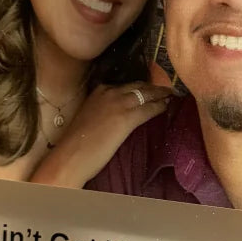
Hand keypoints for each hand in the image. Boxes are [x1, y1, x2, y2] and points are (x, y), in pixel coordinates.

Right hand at [29, 82, 171, 187]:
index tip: (150, 88)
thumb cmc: (77, 143)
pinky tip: (166, 107)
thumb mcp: (90, 117)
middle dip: (153, 87)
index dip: (140, 86)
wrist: (71, 156)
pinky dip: (160, 107)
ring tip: (170, 95)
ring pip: (146, 94)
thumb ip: (104, 111)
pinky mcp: (127, 118)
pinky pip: (149, 109)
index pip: (126, 85)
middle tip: (166, 89)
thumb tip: (116, 115)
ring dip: (160, 94)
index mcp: (99, 91)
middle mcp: (110, 92)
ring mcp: (119, 104)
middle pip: (138, 86)